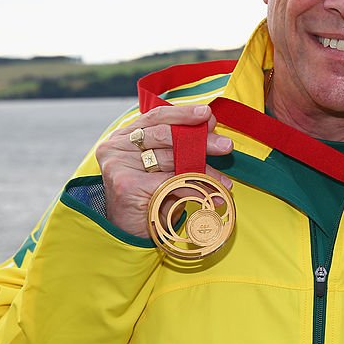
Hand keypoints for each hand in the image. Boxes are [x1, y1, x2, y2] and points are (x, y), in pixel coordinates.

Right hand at [95, 105, 234, 237]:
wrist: (129, 230)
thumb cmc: (149, 194)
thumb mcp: (166, 165)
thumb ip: (182, 145)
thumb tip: (210, 123)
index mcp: (125, 134)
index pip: (157, 116)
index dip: (183, 114)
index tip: (207, 114)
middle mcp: (117, 145)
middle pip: (166, 135)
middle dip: (200, 141)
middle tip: (226, 146)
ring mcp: (119, 163)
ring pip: (171, 160)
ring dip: (204, 171)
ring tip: (224, 182)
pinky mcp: (126, 184)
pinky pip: (169, 182)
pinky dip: (194, 189)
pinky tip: (211, 196)